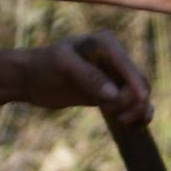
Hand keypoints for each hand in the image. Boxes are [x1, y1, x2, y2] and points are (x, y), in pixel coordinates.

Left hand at [17, 30, 151, 125]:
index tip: (123, 108)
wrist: (30, 78)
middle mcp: (115, 57)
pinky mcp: (111, 92)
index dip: (134, 90)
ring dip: (136, 112)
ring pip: (140, 96)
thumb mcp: (63, 66)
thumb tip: (114, 95)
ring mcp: (114, 75)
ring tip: (119, 120)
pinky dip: (138, 116)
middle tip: (111, 112)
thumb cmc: (43, 66)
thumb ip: (89, 77)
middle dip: (133, 103)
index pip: (131, 69)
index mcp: (107, 43)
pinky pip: (133, 105)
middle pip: (140, 85)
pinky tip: (132, 127)